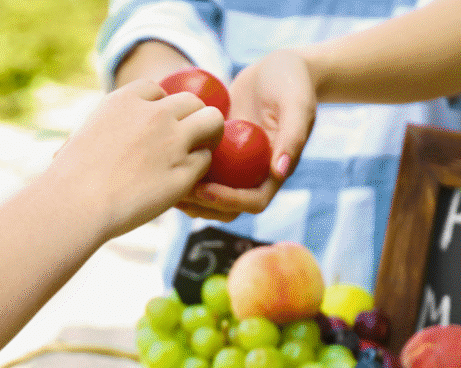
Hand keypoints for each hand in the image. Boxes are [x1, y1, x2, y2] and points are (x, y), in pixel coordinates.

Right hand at [45, 78, 224, 237]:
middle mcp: (155, 114)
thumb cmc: (71, 177)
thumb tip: (100, 138)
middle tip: (186, 139)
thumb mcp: (85, 135)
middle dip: (192, 118)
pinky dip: (198, 170)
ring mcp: (173, 142)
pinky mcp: (184, 172)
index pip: (157, 90)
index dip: (160, 108)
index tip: (155, 126)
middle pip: (192, 101)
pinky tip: (183, 182)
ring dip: (208, 137)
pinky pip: (205, 161)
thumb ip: (107, 127)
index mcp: (126, 100)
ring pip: (212, 122)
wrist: (77, 203)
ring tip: (196, 154)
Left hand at [176, 50, 316, 221]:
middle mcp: (254, 173)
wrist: (279, 67)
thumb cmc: (292, 82)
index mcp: (275, 170)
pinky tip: (163, 161)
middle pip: (229, 207)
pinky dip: (183, 171)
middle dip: (203, 205)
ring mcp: (236, 164)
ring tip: (164, 183)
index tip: (205, 189)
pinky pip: (201, 170)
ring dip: (190, 196)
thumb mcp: (296, 104)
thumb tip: (279, 171)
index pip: (254, 202)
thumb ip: (293, 135)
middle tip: (178, 192)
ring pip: (211, 194)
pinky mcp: (220, 151)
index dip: (229, 201)